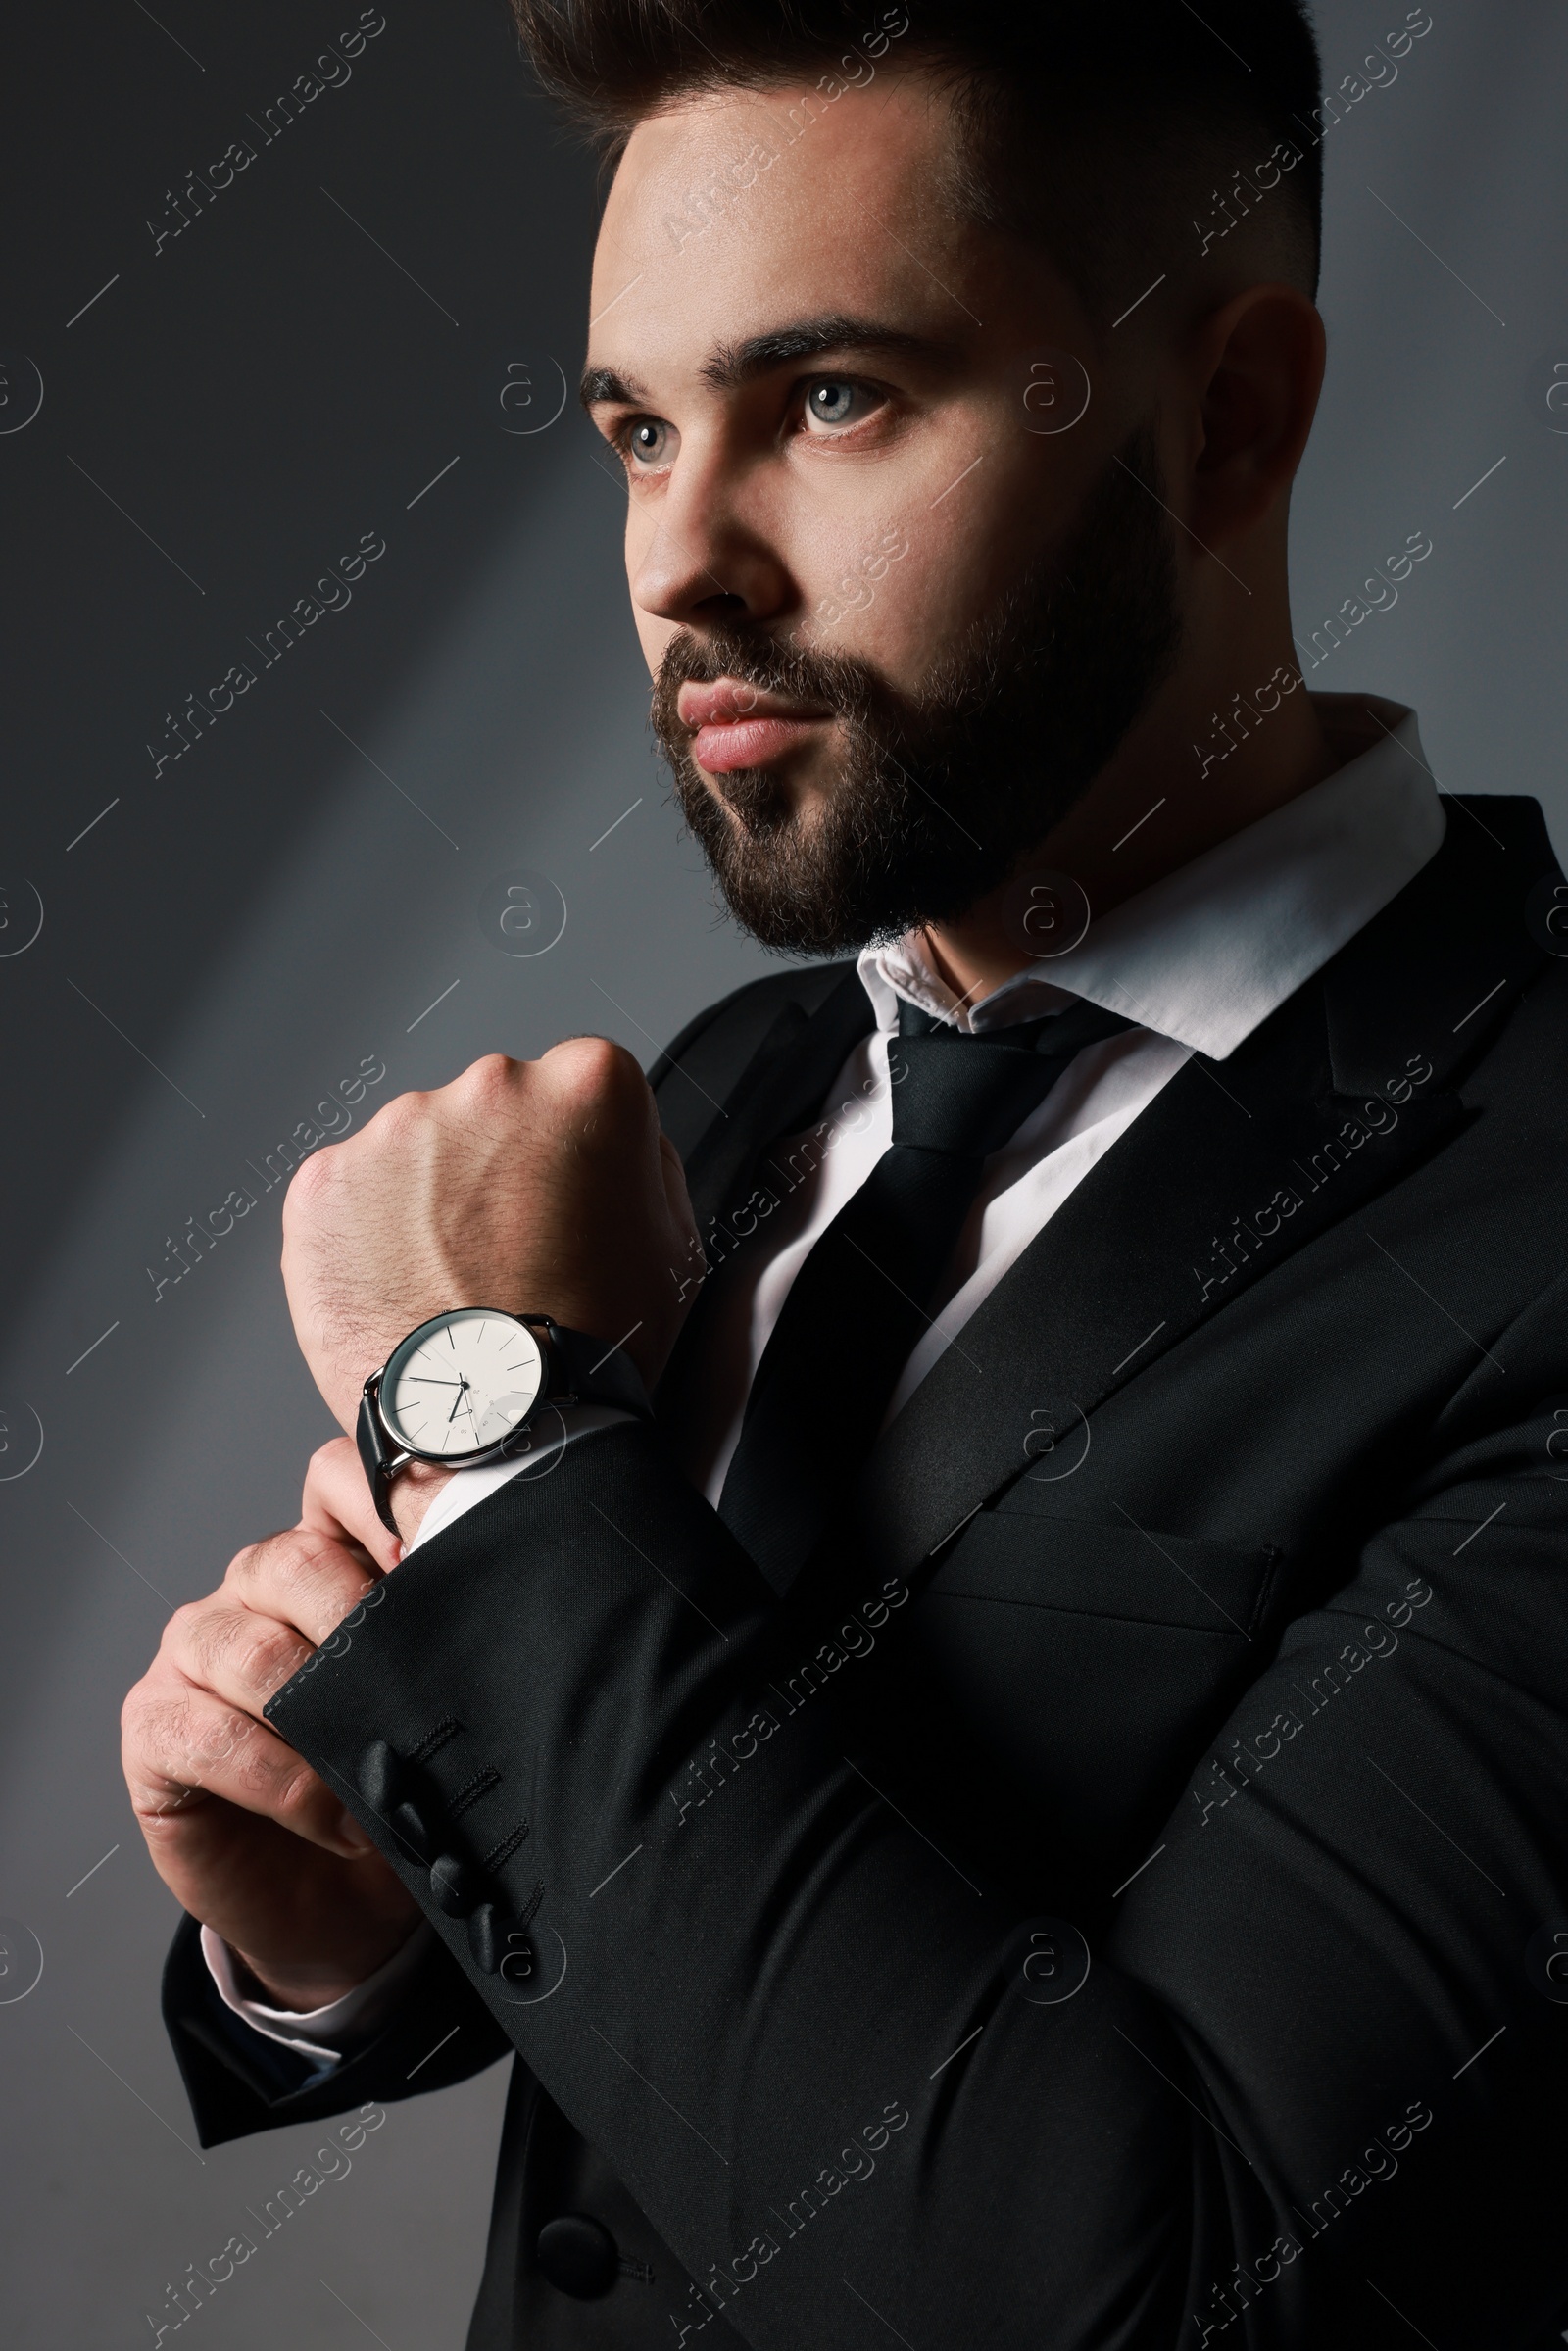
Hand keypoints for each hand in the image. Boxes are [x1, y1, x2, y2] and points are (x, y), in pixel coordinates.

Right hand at [121, 1516, 420, 2009]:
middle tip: (414, 1691)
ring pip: (252, 1651)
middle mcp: (253, 1587)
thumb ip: (442, 1633)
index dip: (383, 1502)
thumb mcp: (434, 1696)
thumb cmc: (393, 1781)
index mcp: (326, 1556)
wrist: (344, 1900)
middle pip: (294, 1560)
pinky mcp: (154, 1726)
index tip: (432, 1559)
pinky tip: (333, 1819)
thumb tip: (484, 1601)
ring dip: (324, 1722)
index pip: (336, 1479)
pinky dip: (284, 1784)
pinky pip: (208, 1734)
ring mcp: (196, 1652)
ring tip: (380, 1779)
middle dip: (363, 1626)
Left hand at [280, 1039, 700, 1444]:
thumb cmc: (591, 1348)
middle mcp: (490, 1086)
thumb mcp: (676, 1243)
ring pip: (417, 1147)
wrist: (499, 1428)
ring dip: (429, 1197)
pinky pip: (349, 1191)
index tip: (566, 1196)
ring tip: (453, 1280)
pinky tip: (403, 1286)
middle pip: (493, 1108)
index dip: (575, 1152)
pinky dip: (365, 1233)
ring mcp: (399, 1130)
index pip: (578, 1086)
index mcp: (587, 1086)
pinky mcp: (326, 1180)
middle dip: (496, 1165)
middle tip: (509, 1249)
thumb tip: (611, 1144)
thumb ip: (644, 1162)